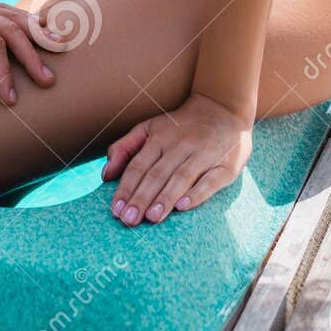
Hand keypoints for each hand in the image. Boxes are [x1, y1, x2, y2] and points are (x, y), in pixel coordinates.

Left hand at [0, 0, 55, 103]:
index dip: (4, 71)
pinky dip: (27, 22)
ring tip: (59, 48)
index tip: (10, 98)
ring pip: (13, 17)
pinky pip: (7, 15)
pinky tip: (41, 31)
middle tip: (47, 80)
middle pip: (10, 28)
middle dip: (31, 54)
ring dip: (36, 33)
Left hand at [102, 93, 252, 224]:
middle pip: (157, 174)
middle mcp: (180, 145)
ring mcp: (203, 154)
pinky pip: (210, 181)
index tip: (116, 210)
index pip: (138, 166)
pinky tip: (183, 206)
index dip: (126, 188)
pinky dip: (196, 193)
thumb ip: (124, 148)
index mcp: (159, 137)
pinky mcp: (225, 165)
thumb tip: (105, 175)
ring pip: (181, 177)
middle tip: (129, 220)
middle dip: (141, 198)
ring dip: (165, 198)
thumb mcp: (149, 128)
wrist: (222, 109)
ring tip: (152, 218)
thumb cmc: (179, 126)